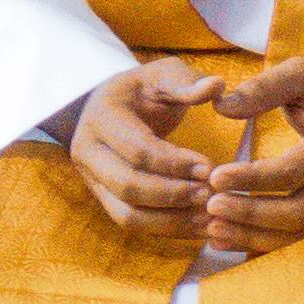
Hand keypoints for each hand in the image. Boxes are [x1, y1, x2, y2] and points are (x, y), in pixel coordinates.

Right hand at [65, 55, 231, 243]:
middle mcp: (87, 151)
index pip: (137, 149)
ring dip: (172, 221)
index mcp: (101, 118)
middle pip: (127, 186)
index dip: (174, 162)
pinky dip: (168, 229)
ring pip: (127, 214)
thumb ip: (187, 81)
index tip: (210, 167)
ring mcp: (92, 179)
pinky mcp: (105, 198)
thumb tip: (216, 86)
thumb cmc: (147, 89)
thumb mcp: (164, 75)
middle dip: (172, 195)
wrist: (118, 106)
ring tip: (210, 216)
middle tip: (210, 194)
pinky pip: (134, 223)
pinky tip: (201, 226)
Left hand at [195, 59, 303, 252]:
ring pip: (298, 233)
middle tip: (210, 204)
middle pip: (298, 211)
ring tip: (211, 227)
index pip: (294, 170)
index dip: (252, 178)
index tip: (214, 176)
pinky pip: (297, 239)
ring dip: (252, 236)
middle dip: (251, 213)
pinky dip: (259, 244)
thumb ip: (264, 87)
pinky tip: (223, 240)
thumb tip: (221, 107)